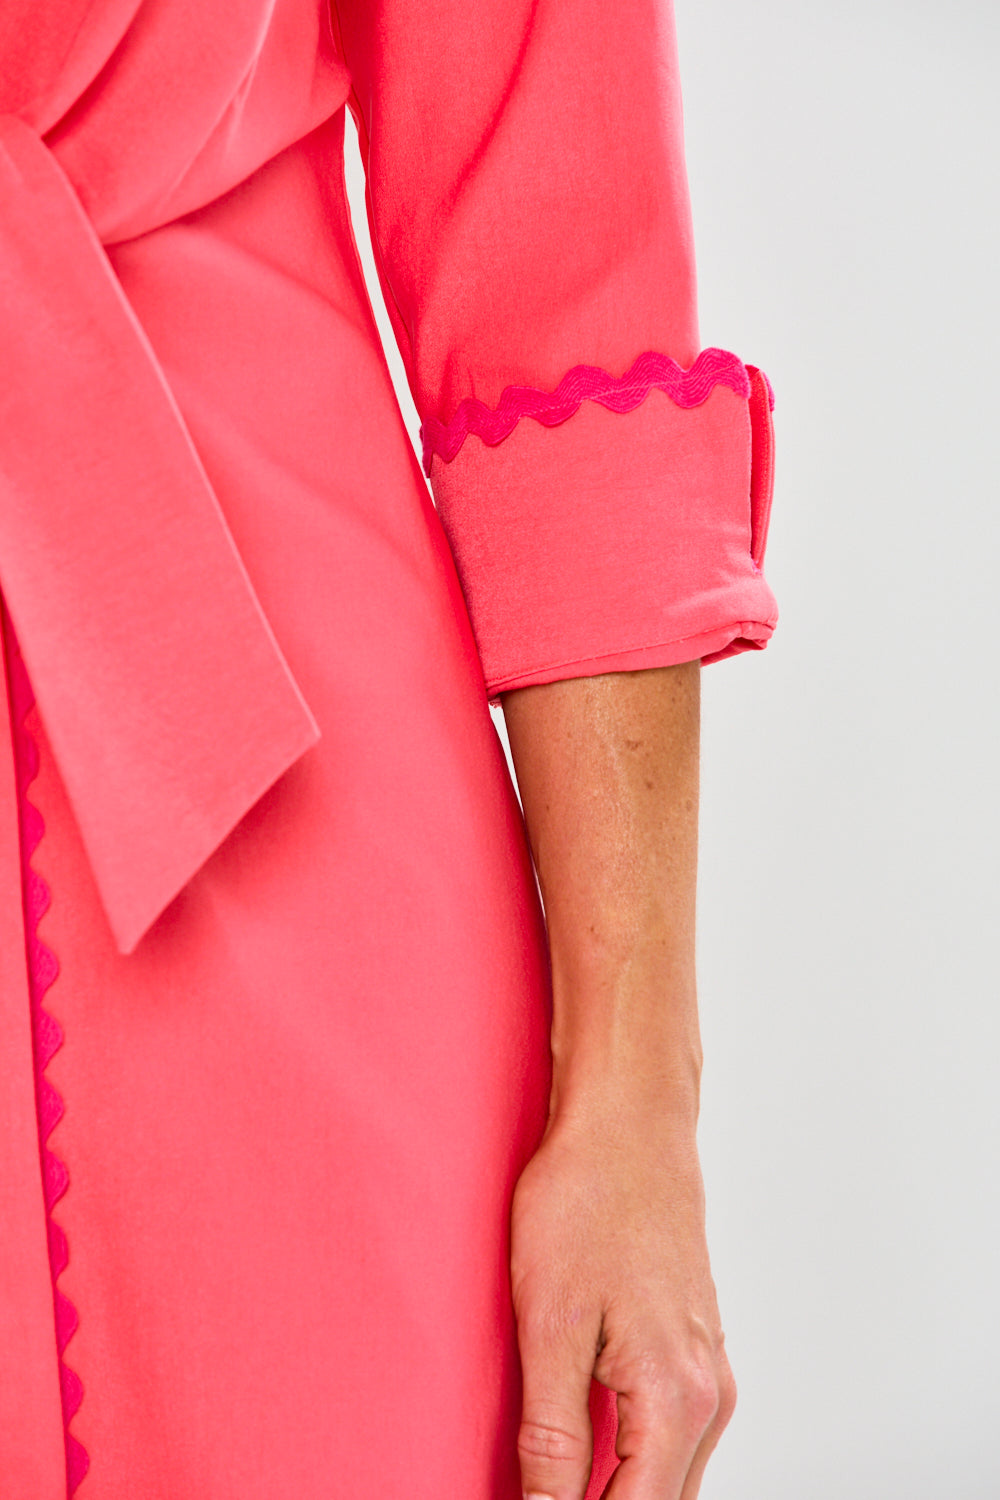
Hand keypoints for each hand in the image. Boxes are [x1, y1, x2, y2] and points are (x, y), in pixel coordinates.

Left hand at [509, 1094, 735, 1499]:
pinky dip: (632, 1463)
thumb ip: (553, 1437)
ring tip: (553, 1484)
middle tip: (536, 1496)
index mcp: (676, 1400)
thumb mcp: (550, 1326)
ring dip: (618, 1494)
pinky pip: (672, 1439)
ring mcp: (709, 1371)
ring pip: (671, 1481)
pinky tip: (583, 1453)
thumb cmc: (588, 1199)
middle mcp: (710, 1396)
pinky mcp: (694, 1349)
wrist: (628, 1120)